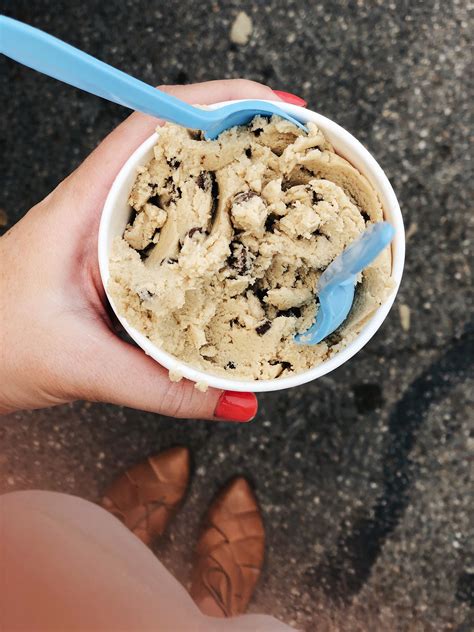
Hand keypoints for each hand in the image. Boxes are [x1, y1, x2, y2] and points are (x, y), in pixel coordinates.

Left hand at [0, 80, 287, 419]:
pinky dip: (211, 215)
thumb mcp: (82, 368)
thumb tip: (236, 400)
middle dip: (239, 130)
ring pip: (176, 180)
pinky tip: (240, 233)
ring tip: (281, 178)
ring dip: (228, 170)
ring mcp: (108, 227)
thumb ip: (161, 390)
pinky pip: (173, 221)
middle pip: (175, 141)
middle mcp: (98, 206)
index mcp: (82, 209)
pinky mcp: (116, 253)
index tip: (273, 105)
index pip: (151, 126)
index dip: (217, 102)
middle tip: (295, 144)